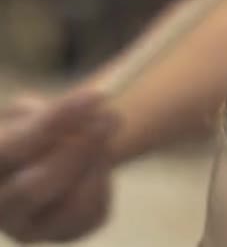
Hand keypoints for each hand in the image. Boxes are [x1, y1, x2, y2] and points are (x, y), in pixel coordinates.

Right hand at [0, 91, 119, 242]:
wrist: (46, 157)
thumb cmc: (32, 129)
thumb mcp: (30, 112)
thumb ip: (51, 114)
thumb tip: (91, 107)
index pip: (13, 148)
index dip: (55, 121)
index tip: (96, 95)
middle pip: (37, 188)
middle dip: (80, 149)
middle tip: (112, 115)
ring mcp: (29, 228)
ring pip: (73, 203)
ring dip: (98, 161)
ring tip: (104, 129)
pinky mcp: (63, 233)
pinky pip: (94, 211)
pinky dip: (103, 179)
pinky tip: (96, 160)